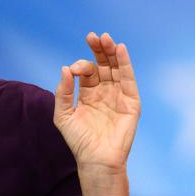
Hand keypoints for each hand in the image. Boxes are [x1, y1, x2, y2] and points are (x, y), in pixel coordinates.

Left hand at [53, 32, 140, 185]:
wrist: (96, 159)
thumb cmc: (79, 141)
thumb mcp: (63, 114)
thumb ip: (63, 92)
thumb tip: (65, 68)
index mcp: (88, 93)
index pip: (87, 71)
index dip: (81, 66)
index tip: (74, 70)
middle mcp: (105, 92)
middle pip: (103, 64)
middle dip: (98, 50)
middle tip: (92, 36)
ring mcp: (119, 96)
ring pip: (116, 69)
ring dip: (112, 52)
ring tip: (105, 38)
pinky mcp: (131, 102)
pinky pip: (129, 80)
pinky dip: (125, 64)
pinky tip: (120, 50)